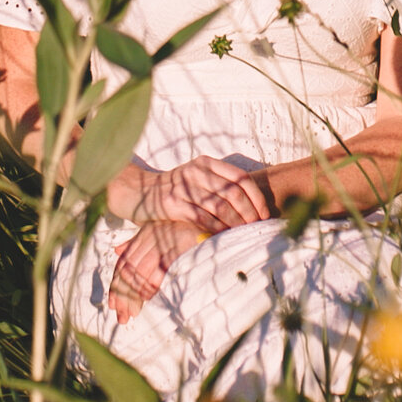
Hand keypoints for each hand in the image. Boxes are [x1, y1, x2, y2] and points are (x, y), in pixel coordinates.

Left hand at [108, 220, 210, 321]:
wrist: (219, 233)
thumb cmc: (193, 237)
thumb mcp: (163, 236)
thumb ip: (140, 243)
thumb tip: (117, 250)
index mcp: (147, 232)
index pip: (125, 261)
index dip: (117, 285)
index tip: (114, 305)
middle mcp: (153, 234)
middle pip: (129, 268)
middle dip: (123, 295)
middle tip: (122, 316)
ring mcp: (166, 239)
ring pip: (140, 270)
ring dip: (134, 294)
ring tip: (132, 312)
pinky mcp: (178, 246)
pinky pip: (159, 269)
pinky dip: (151, 285)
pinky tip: (148, 298)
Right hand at [109, 156, 272, 234]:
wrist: (138, 193)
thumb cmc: (174, 191)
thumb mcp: (196, 180)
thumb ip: (218, 187)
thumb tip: (251, 208)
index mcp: (206, 163)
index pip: (241, 178)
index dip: (256, 198)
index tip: (264, 215)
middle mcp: (196, 171)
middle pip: (233, 193)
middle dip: (249, 214)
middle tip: (256, 229)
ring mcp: (184, 187)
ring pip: (220, 207)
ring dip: (236, 224)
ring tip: (243, 235)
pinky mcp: (173, 204)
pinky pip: (203, 218)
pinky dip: (217, 229)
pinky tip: (223, 238)